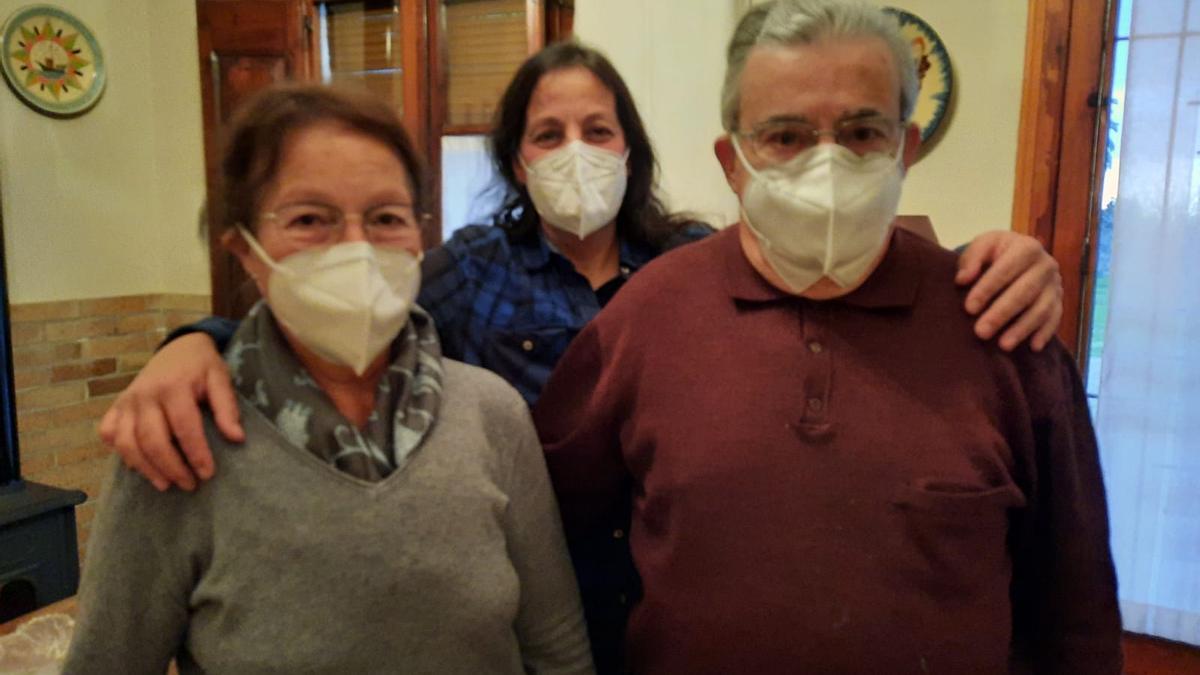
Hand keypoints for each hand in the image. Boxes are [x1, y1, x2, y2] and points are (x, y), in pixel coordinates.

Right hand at [98, 333, 242, 490]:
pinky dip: (119, 452)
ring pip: (127, 442)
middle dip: (171, 468)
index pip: (184, 427)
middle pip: (152, 440)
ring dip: (145, 468)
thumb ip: (227, 408)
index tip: (207, 474)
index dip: (196, 454)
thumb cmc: (202, 365)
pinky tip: (138, 464)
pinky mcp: (117, 406)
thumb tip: (237, 438)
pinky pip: (109, 433)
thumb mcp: (220, 378)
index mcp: (173, 387)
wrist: (179, 346)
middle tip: (189, 485)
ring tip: (166, 484)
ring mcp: (127, 401)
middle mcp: (145, 395)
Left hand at [956, 231, 1062, 351]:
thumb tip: (962, 279)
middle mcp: (1046, 265)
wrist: (1018, 255)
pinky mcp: (1059, 302)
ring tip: (1003, 345)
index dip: (987, 289)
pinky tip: (1032, 347)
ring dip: (1022, 328)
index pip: (1006, 269)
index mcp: (1027, 247)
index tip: (969, 308)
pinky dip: (1045, 333)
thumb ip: (970, 259)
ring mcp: (1055, 285)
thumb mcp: (982, 246)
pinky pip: (1055, 319)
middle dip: (1002, 313)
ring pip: (1041, 309)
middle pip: (1025, 292)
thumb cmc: (995, 253)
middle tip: (980, 332)